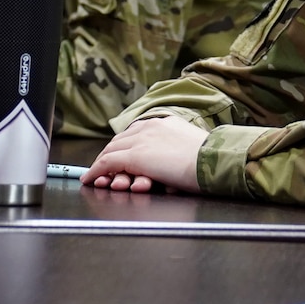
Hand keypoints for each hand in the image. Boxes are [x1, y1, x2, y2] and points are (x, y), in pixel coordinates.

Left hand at [84, 117, 207, 192]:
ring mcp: (141, 141)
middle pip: (120, 141)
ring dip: (102, 166)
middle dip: (108, 156)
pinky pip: (107, 164)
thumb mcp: (190, 147)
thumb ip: (175, 149)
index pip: (135, 133)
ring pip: (111, 152)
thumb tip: (168, 161)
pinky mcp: (135, 157)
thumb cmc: (210, 160)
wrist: (214, 162)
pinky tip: (91, 180)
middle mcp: (149, 127)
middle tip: (100, 169)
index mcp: (164, 123)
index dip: (123, 146)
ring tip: (95, 177)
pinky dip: (96, 172)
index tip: (116, 156)